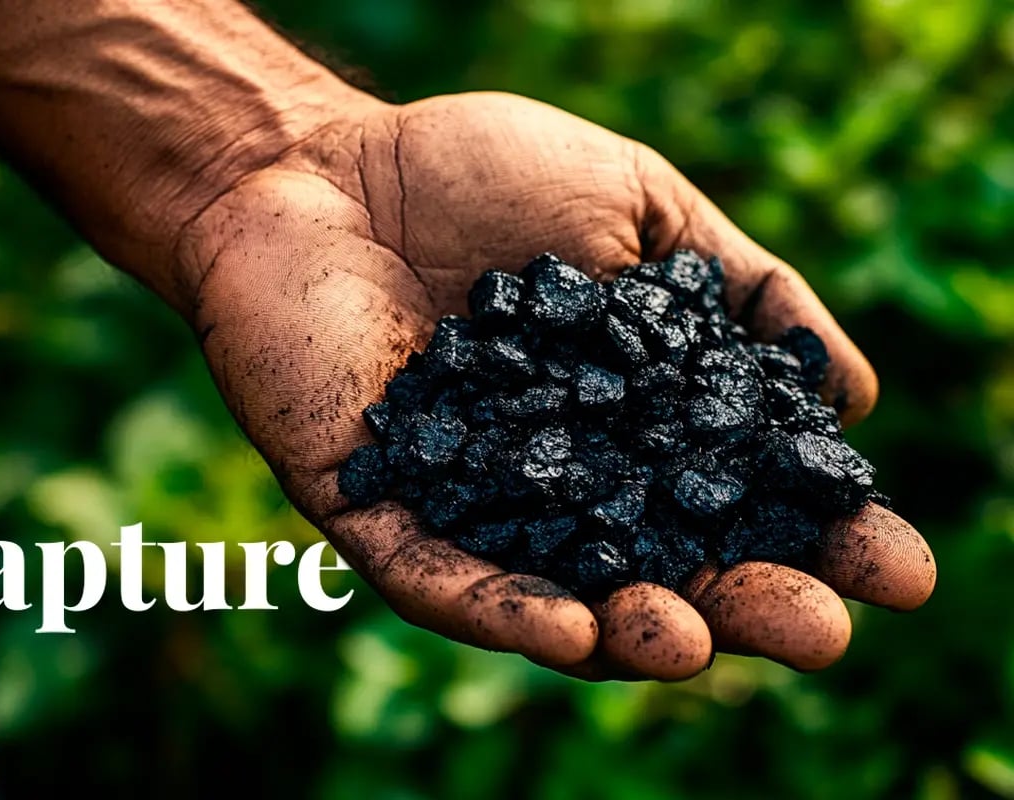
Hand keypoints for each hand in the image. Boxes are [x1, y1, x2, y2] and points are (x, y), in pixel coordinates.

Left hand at [180, 91, 935, 679]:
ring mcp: (467, 504)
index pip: (734, 494)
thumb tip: (848, 397)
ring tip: (693, 640)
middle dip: (742, 604)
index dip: (816, 535)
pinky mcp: (375, 509)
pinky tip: (572, 629)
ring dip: (631, 632)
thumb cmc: (475, 177)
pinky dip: (503, 609)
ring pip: (559, 597)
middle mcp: (558, 481)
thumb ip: (738, 292)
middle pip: (662, 567)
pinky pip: (437, 579)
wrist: (319, 164)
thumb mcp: (639, 206)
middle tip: (818, 632)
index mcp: (625, 420)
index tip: (896, 567)